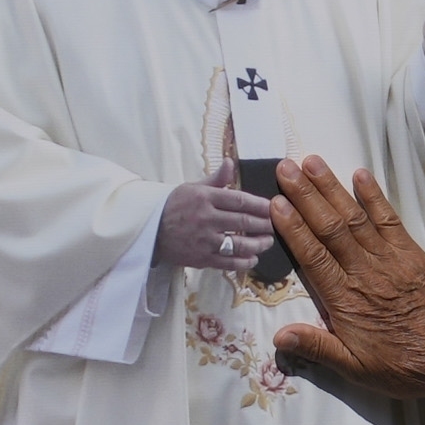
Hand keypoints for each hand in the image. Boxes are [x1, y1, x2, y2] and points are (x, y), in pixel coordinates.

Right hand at [155, 179, 277, 274]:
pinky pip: (228, 262)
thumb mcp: (193, 187)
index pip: (240, 200)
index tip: (272, 207)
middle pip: (243, 222)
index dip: (260, 205)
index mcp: (205, 197)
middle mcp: (206, 218)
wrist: (149, 230)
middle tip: (275, 225)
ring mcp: (204, 240)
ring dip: (258, 244)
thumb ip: (216, 179)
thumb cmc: (173, 206)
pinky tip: (253, 259)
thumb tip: (230, 162)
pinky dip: (243, 262)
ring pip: (238, 244)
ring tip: (268, 242)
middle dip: (263, 224)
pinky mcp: (201, 258)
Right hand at [268, 160, 424, 397]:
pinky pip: (389, 220)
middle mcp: (365, 273)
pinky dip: (375, 197)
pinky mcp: (411, 254)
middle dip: (306, 195)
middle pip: (330, 227)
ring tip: (312, 162)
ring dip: (332, 188)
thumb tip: (279, 337)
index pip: (313, 256)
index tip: (276, 202)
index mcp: (346, 300)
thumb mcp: (355, 369)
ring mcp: (390, 259)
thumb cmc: (402, 366)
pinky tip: (360, 175)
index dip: (293, 227)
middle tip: (285, 167)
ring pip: (355, 217)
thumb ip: (317, 348)